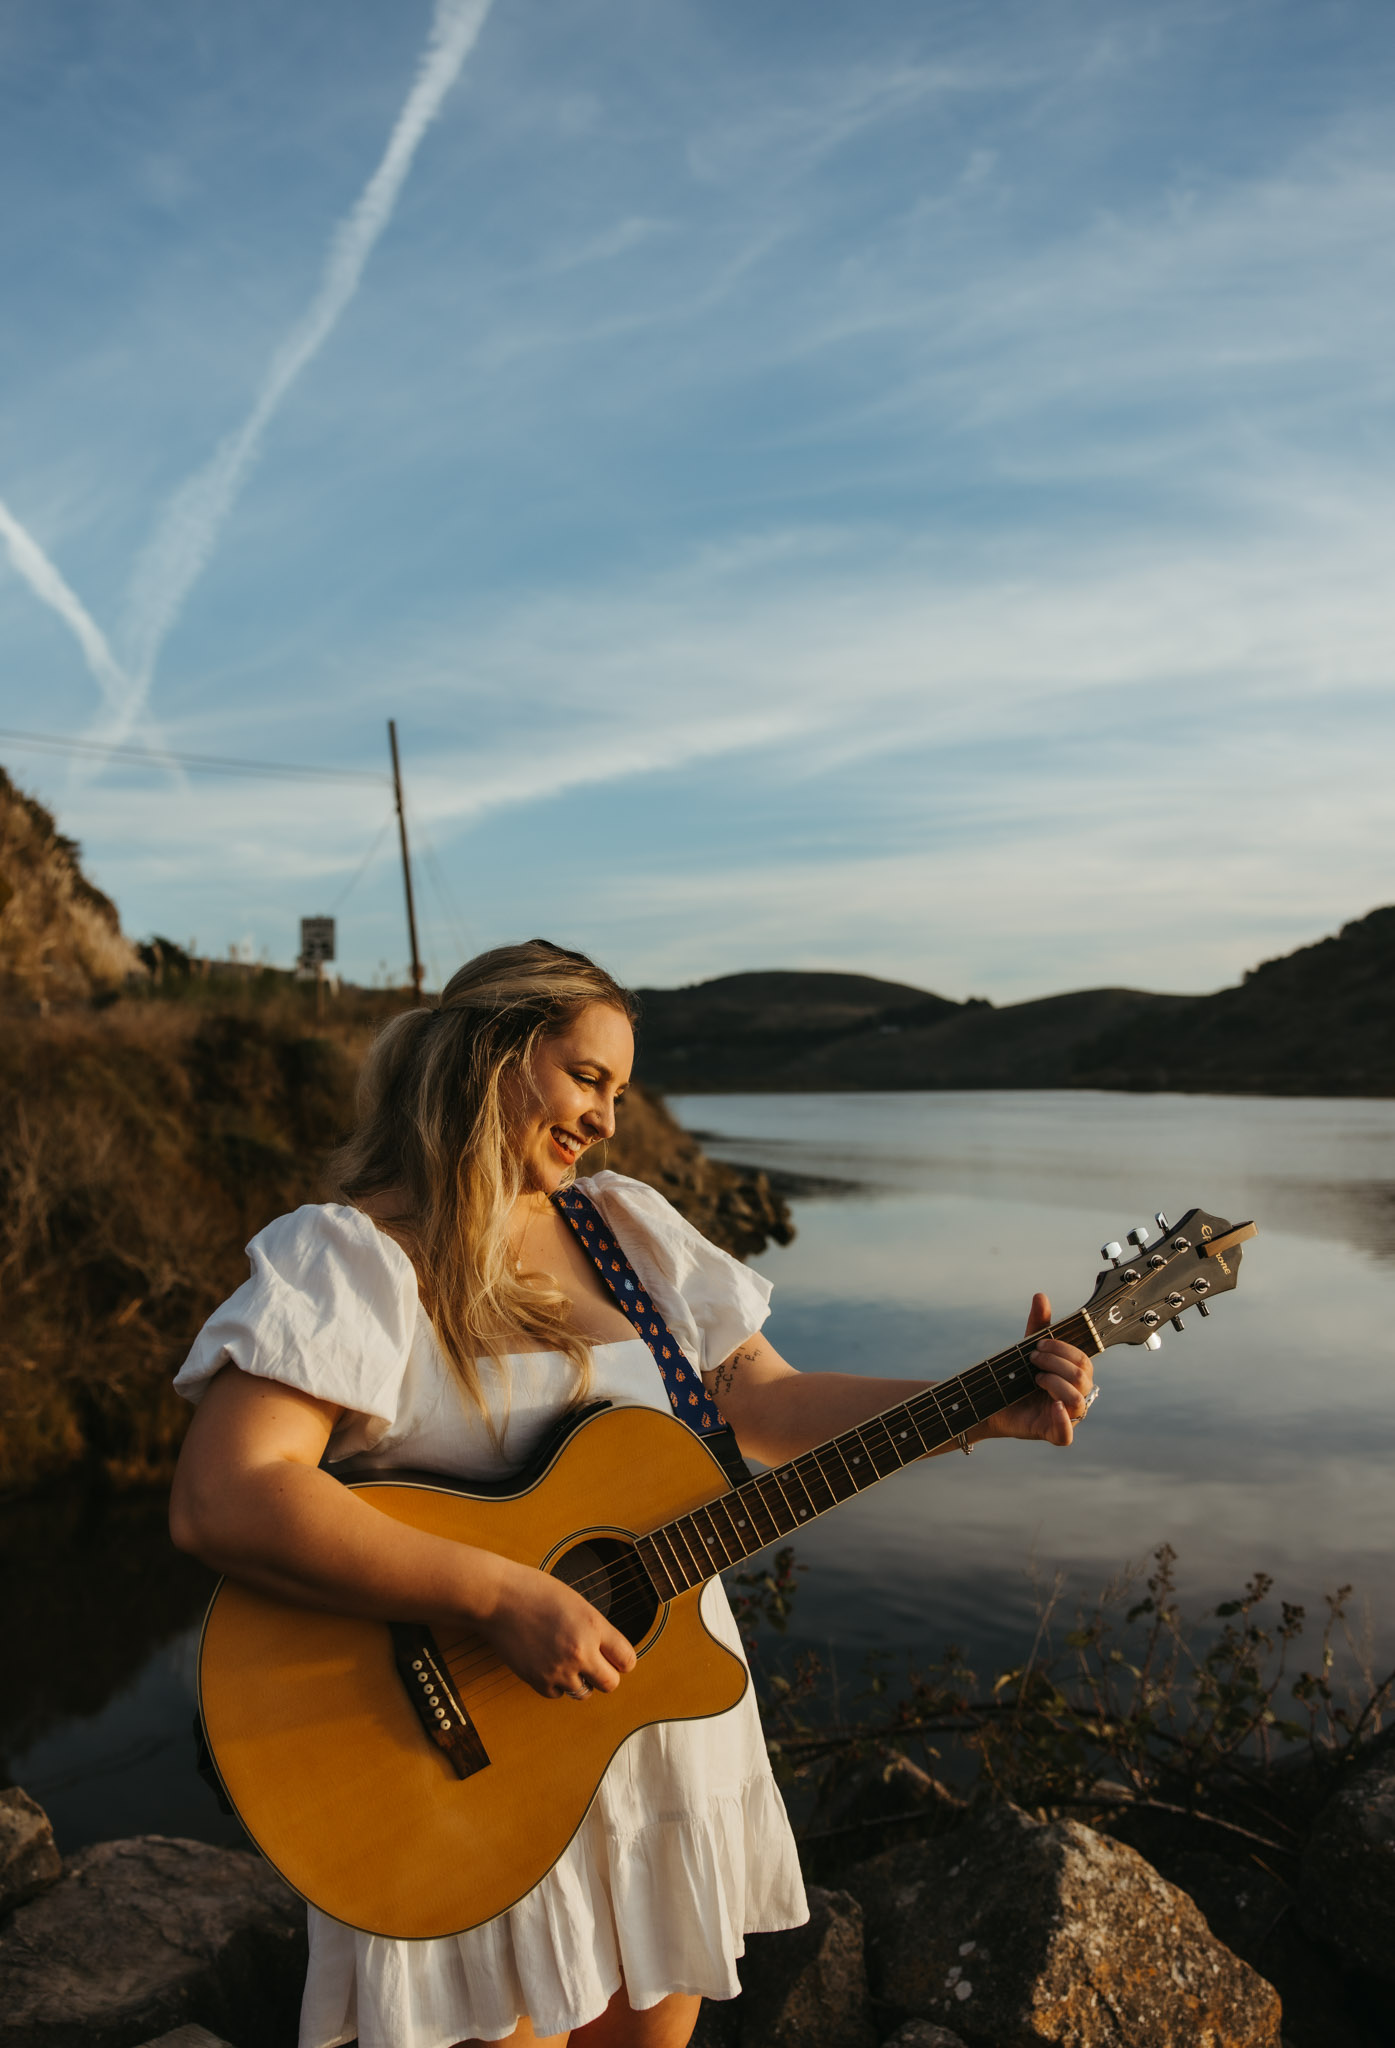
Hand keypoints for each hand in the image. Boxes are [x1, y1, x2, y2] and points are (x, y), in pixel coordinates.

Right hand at [477, 1560, 636, 1700]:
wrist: (497, 1598)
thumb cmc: (534, 1591)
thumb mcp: (576, 1602)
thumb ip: (595, 1628)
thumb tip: (609, 1652)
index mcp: (593, 1625)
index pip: (627, 1659)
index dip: (623, 1659)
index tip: (616, 1657)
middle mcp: (580, 1650)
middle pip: (610, 1683)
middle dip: (605, 1675)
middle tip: (595, 1665)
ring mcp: (558, 1668)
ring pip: (583, 1692)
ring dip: (579, 1681)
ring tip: (567, 1661)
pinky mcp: (537, 1680)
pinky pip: (557, 1694)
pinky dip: (555, 1684)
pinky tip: (548, 1663)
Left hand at [986, 1293, 1094, 1446]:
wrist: (988, 1402)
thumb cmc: (1015, 1376)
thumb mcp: (1026, 1349)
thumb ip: (1038, 1325)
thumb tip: (1040, 1296)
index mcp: (1073, 1375)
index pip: (1083, 1360)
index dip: (1063, 1350)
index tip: (1038, 1345)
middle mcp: (1074, 1395)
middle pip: (1083, 1377)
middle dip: (1056, 1363)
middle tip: (1032, 1359)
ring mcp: (1065, 1416)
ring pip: (1078, 1401)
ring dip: (1055, 1384)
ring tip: (1035, 1379)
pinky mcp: (1051, 1433)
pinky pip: (1066, 1435)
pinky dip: (1063, 1421)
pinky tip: (1052, 1407)